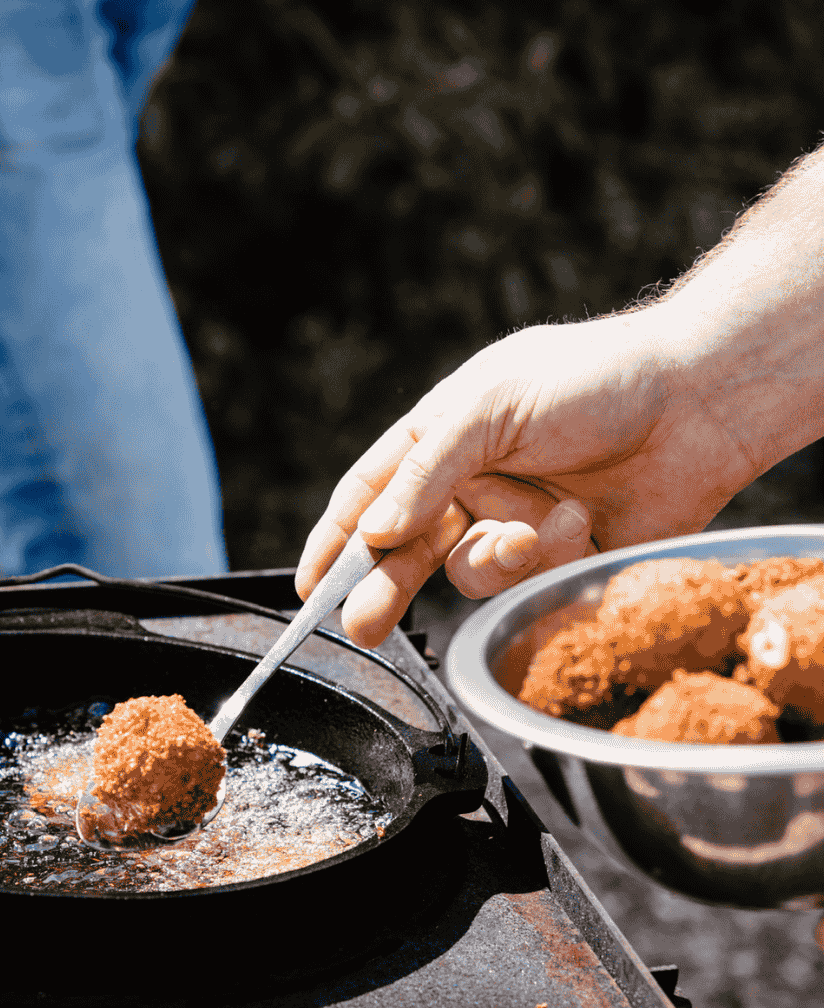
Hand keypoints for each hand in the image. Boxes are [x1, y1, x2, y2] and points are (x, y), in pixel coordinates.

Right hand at [295, 307, 760, 646]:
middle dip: (382, 588)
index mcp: (441, 437)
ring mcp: (512, 522)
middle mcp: (468, 484)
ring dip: (495, 559)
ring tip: (533, 531)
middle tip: (359, 626)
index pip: (369, 494)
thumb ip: (426, 472)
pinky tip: (582, 522)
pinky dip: (548, 557)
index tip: (308, 587)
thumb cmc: (591, 381)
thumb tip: (371, 534)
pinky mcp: (558, 557)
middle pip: (405, 550)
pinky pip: (527, 582)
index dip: (334, 540)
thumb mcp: (490, 407)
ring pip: (468, 571)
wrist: (698, 403)